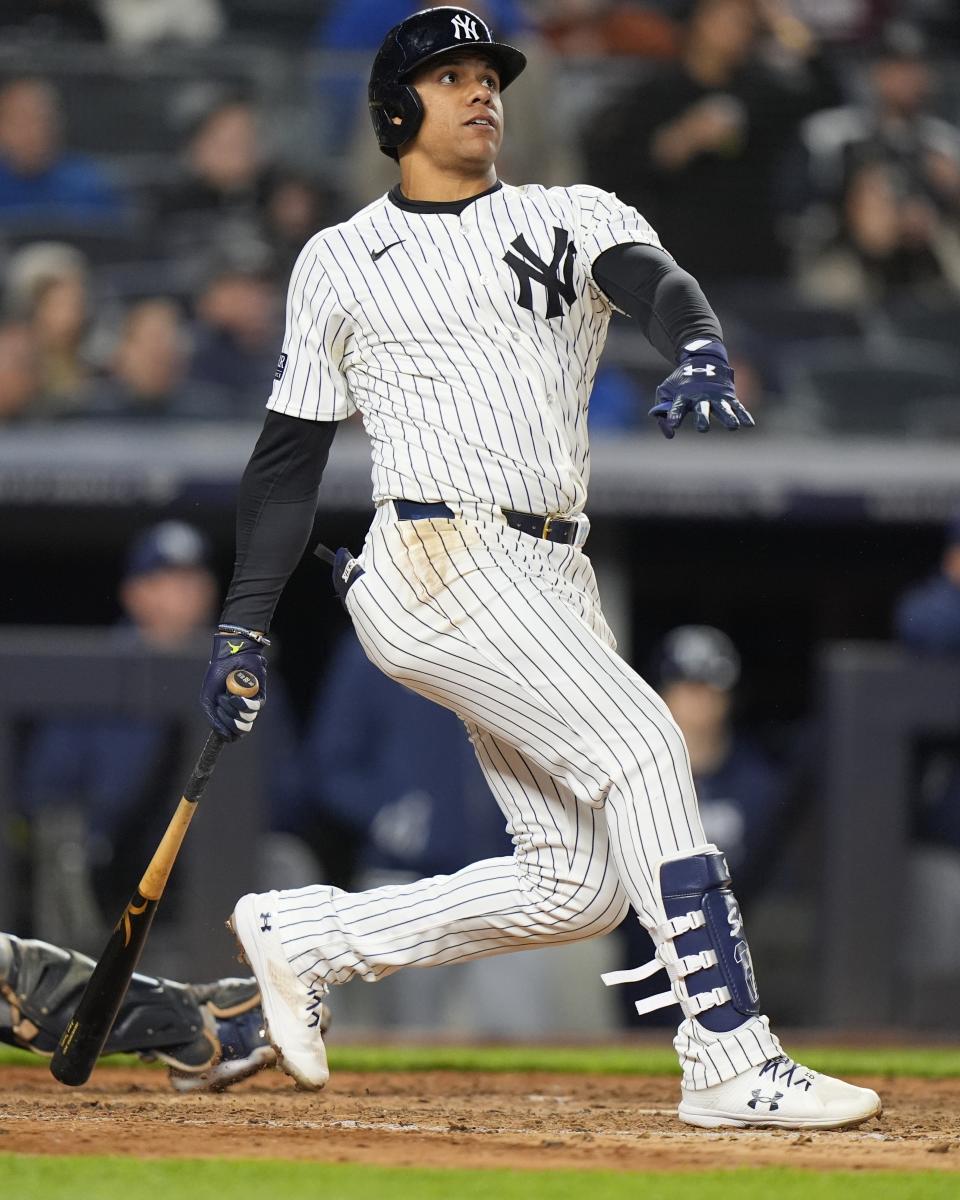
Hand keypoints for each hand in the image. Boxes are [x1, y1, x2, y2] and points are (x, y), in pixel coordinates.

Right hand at [200, 625, 267, 740]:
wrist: (229, 657)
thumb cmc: (218, 675)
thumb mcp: (208, 699)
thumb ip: (212, 719)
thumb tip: (225, 737)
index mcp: (228, 714)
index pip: (231, 735)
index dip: (224, 732)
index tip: (217, 720)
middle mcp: (241, 712)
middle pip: (238, 730)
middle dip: (226, 719)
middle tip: (221, 702)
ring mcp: (251, 705)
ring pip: (245, 721)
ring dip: (232, 709)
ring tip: (227, 695)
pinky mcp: (260, 697)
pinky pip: (253, 709)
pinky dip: (242, 704)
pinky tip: (236, 696)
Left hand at [649, 340, 754, 439]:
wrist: (702, 359)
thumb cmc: (680, 381)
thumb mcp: (665, 392)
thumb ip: (662, 413)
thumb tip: (670, 434)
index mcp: (683, 394)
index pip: (677, 406)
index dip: (675, 414)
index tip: (674, 424)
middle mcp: (700, 395)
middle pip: (702, 408)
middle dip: (703, 417)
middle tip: (703, 429)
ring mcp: (716, 395)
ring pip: (722, 407)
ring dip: (728, 417)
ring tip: (733, 427)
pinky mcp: (728, 396)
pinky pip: (737, 406)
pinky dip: (743, 414)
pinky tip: (749, 424)